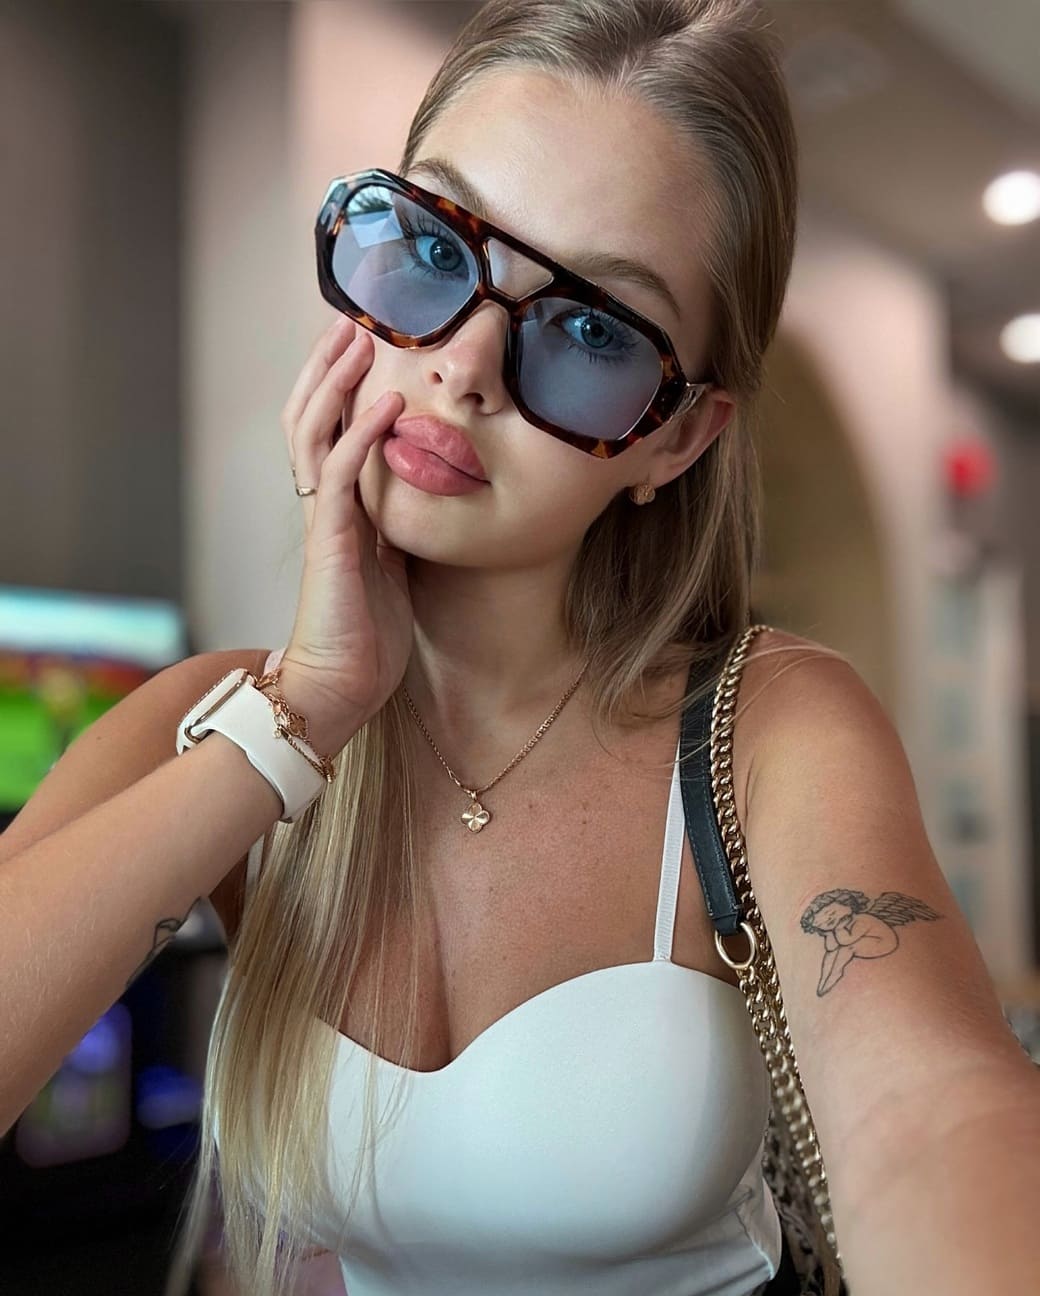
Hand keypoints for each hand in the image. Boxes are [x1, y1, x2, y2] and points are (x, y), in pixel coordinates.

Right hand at [275, 316, 413, 749]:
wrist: (339, 687)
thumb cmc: (366, 635)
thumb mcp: (391, 566)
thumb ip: (395, 526)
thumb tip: (423, 493)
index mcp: (336, 510)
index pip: (328, 433)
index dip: (339, 389)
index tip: (363, 346)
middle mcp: (322, 506)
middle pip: (310, 418)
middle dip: (328, 368)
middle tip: (352, 321)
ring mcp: (323, 520)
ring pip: (315, 433)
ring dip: (336, 382)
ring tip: (361, 338)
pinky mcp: (332, 540)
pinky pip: (343, 475)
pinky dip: (363, 434)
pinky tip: (388, 401)